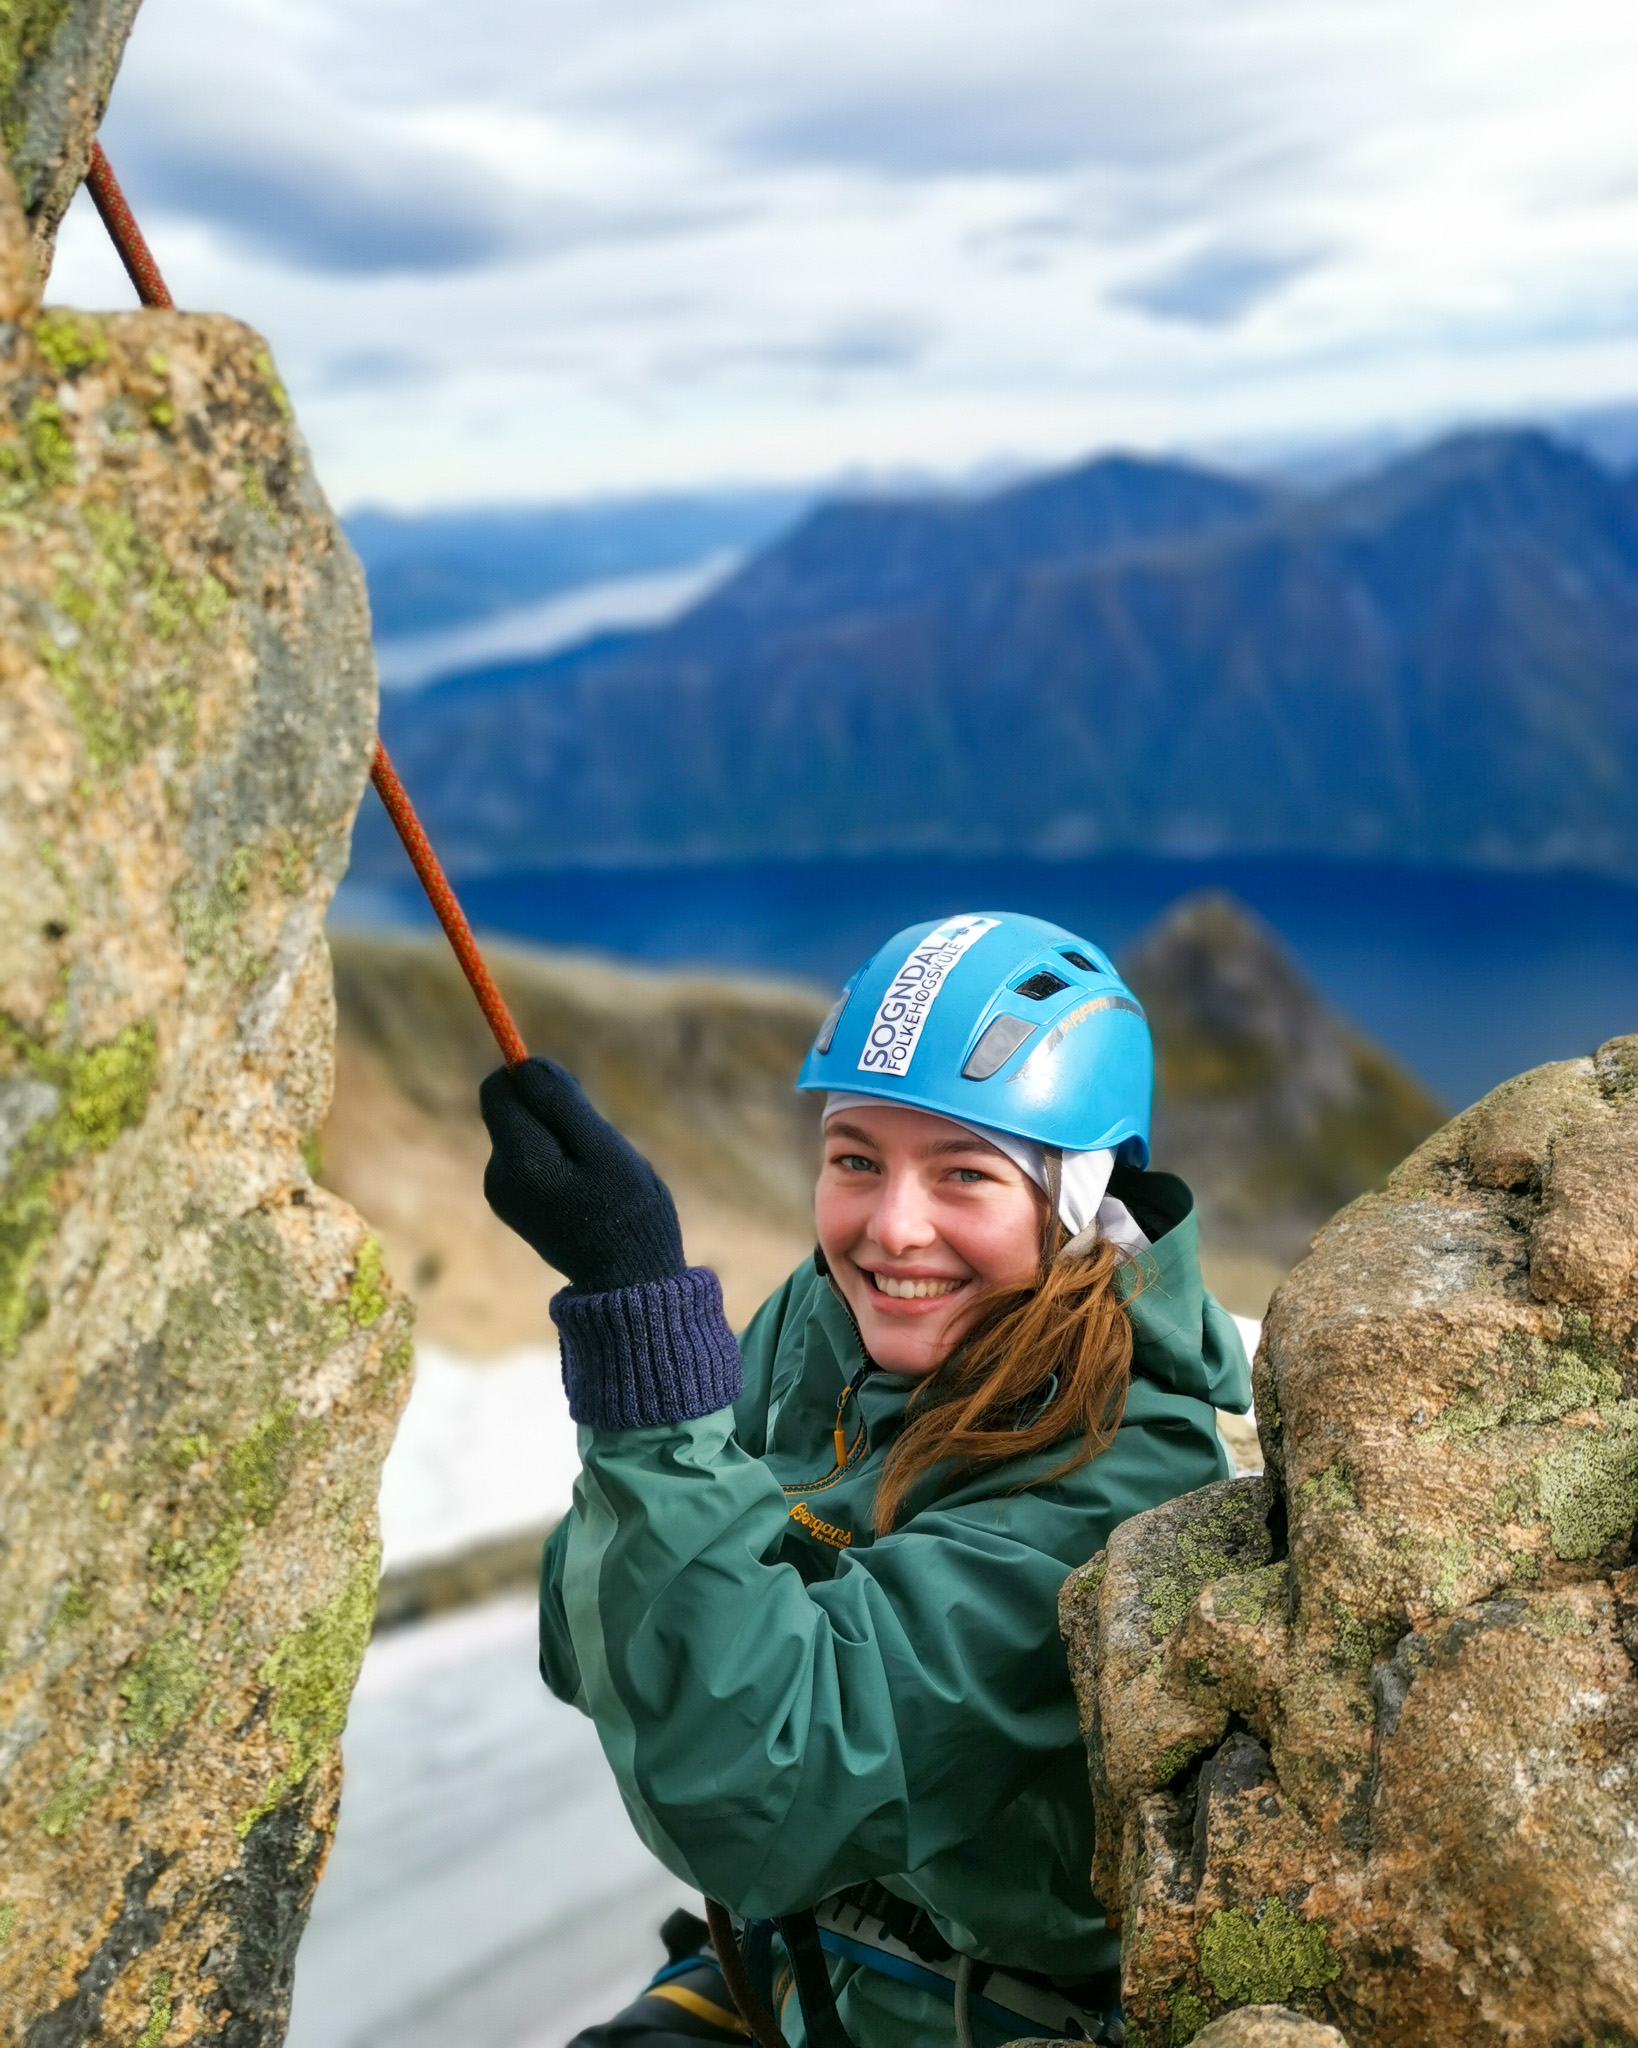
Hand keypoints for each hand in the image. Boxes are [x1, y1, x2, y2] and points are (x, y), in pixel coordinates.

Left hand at [480, 1057, 685, 1292]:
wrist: (627, 1278)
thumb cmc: (626, 1210)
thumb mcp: (602, 1147)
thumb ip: (560, 1103)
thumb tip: (523, 1063)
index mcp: (519, 1159)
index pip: (497, 1089)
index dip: (529, 1077)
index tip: (570, 1093)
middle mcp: (499, 1175)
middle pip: (508, 1109)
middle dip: (547, 1108)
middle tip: (592, 1135)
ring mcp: (502, 1193)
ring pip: (521, 1132)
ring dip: (555, 1134)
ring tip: (593, 1168)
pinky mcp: (513, 1205)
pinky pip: (527, 1158)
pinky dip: (554, 1158)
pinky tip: (583, 1185)